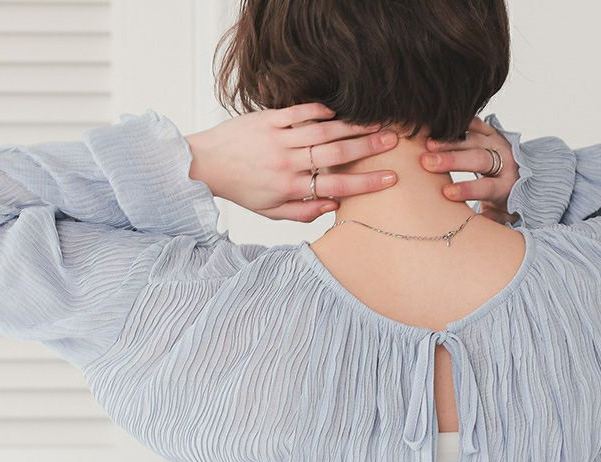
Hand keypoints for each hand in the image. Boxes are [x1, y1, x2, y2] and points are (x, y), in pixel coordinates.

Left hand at [186, 103, 398, 221]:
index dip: (365, 183)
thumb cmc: (242, 190)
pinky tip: (339, 113)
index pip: (335, 187)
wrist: (207, 164)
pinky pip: (300, 112)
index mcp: (290, 187)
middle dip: (368, 148)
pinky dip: (321, 110)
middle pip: (335, 155)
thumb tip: (334, 207)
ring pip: (322, 131)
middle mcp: (287, 162)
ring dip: (353, 127)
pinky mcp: (268, 118)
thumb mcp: (271, 212)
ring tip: (377, 123)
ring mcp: (278, 138)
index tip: (390, 178)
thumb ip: (303, 212)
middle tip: (394, 142)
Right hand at [420, 116, 519, 224]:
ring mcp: (498, 143)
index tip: (446, 192)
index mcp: (506, 186)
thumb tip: (467, 231)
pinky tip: (437, 128)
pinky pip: (474, 124)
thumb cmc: (504, 204)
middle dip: (452, 160)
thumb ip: (487, 223)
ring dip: (448, 141)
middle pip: (478, 158)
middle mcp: (505, 161)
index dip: (468, 189)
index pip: (487, 187)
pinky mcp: (491, 132)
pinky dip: (456, 126)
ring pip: (474, 139)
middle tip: (427, 163)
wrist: (522, 177)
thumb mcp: (501, 217)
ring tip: (426, 145)